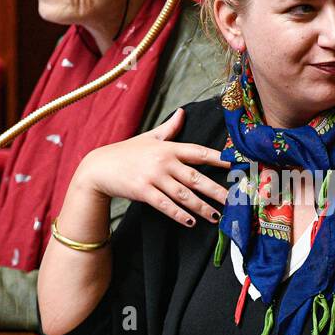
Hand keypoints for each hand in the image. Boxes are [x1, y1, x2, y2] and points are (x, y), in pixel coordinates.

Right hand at [75, 108, 230, 226]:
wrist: (98, 167)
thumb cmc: (126, 152)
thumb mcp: (149, 137)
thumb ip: (170, 127)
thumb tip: (183, 111)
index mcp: (168, 147)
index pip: (199, 152)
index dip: (219, 158)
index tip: (236, 165)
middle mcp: (164, 161)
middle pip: (196, 177)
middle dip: (217, 189)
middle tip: (234, 200)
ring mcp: (153, 177)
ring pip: (184, 194)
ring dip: (202, 207)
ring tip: (216, 217)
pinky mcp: (143, 192)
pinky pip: (165, 205)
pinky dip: (179, 214)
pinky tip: (191, 222)